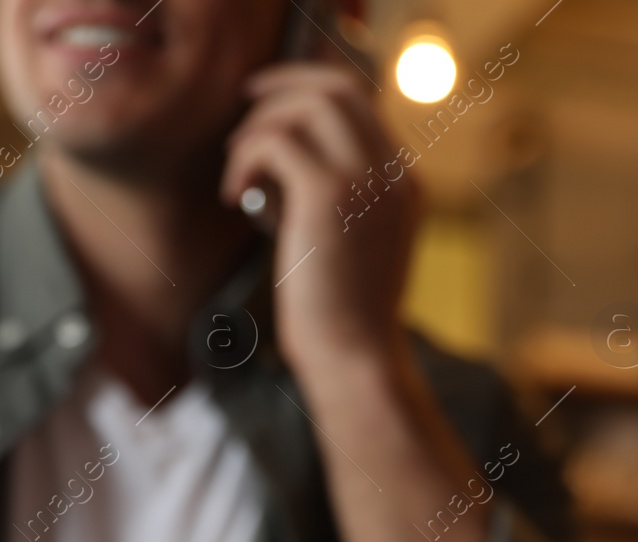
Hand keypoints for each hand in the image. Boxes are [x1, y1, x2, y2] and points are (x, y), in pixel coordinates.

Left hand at [219, 62, 418, 374]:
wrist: (355, 360)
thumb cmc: (341, 320)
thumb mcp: (345, 248)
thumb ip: (328, 202)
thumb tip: (275, 165)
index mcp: (405, 185)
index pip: (364, 105)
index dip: (311, 92)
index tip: (271, 107)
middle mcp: (394, 173)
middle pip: (339, 88)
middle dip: (285, 84)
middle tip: (244, 101)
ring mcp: (366, 180)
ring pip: (308, 105)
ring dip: (260, 125)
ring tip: (236, 167)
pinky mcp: (328, 195)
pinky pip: (276, 142)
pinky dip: (245, 158)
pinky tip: (232, 196)